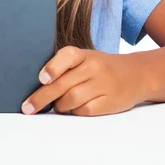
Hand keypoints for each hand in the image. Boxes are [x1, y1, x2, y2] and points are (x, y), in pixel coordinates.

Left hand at [21, 46, 146, 116]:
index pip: (67, 56)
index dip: (53, 68)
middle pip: (63, 84)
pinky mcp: (109, 102)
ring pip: (71, 99)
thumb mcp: (86, 59)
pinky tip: (72, 109)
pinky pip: (84, 110)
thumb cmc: (102, 67)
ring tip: (56, 106)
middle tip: (28, 107)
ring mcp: (102, 84)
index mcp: (84, 54)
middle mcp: (93, 67)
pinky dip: (74, 112)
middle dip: (42, 97)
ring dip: (58, 106)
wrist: (136, 74)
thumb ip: (65, 68)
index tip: (42, 79)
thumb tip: (38, 86)